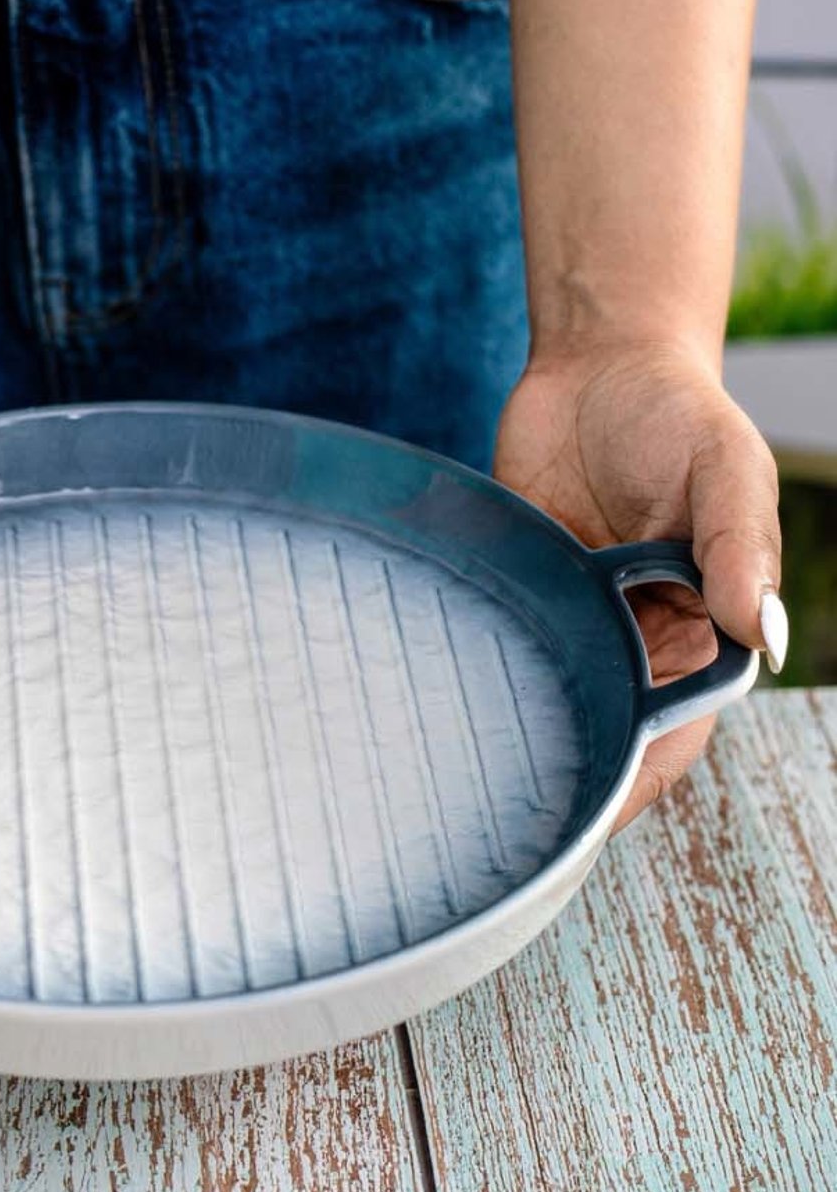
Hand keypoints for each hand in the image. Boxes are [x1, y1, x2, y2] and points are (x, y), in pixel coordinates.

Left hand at [493, 347, 783, 828]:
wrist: (598, 361)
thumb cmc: (678, 412)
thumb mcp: (725, 464)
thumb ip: (739, 543)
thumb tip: (763, 631)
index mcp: (699, 634)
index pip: (670, 734)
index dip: (633, 783)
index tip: (583, 820)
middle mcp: (633, 641)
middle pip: (599, 735)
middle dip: (558, 781)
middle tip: (495, 830)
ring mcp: (573, 622)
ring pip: (546, 703)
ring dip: (509, 739)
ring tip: (452, 791)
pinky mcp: (520, 595)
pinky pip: (497, 650)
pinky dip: (472, 678)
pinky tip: (426, 711)